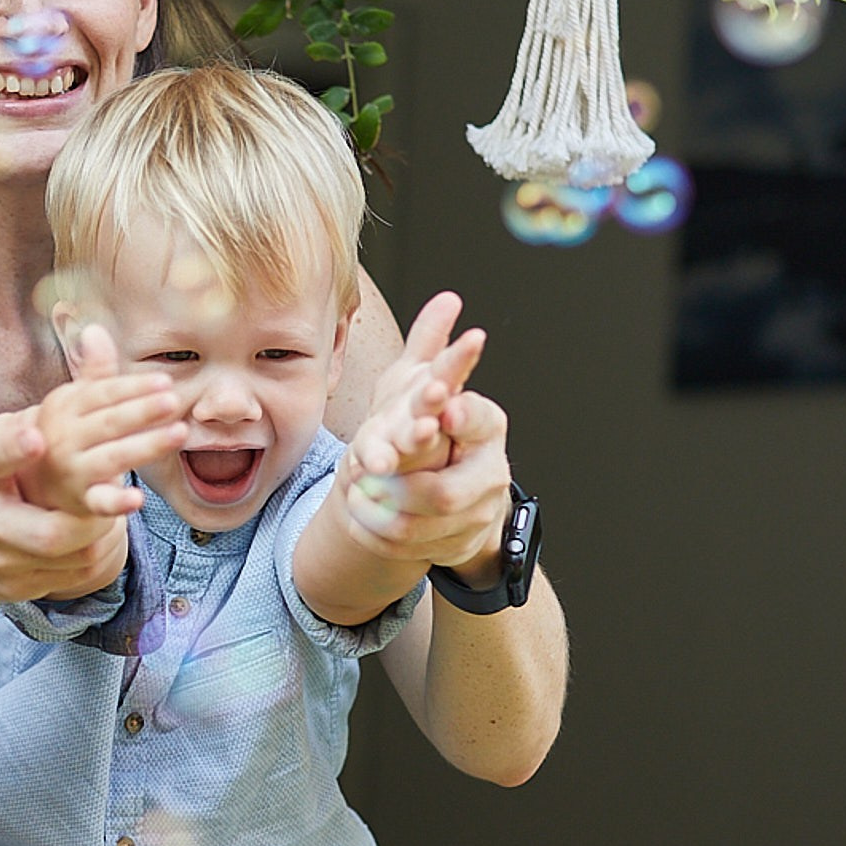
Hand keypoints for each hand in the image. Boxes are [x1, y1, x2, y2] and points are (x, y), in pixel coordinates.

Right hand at [0, 330, 182, 609]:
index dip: (11, 449)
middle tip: (140, 488)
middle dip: (102, 508)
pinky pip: (66, 575)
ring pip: (66, 554)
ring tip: (132, 500)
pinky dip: (93, 551)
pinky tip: (108, 529)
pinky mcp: (12, 587)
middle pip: (48, 528)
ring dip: (105, 527)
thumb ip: (38, 410)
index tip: (36, 436)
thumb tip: (95, 340)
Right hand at [15, 323, 183, 516]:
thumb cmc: (65, 435)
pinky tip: (138, 499)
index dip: (133, 388)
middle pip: (109, 422)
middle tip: (173, 400)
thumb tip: (95, 329)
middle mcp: (65, 438)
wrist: (33, 484)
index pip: (102, 394)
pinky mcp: (81, 501)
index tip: (164, 381)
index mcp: (64, 407)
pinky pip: (100, 503)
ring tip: (179, 433)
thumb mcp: (73, 402)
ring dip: (146, 445)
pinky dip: (117, 503)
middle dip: (141, 410)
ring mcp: (72, 471)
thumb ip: (92, 372)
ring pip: (113, 457)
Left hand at [341, 293, 512, 583]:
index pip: (480, 421)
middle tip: (374, 468)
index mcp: (486, 428)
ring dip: (384, 508)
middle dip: (407, 483)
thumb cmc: (443, 430)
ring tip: (355, 490)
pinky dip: (381, 530)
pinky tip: (359, 512)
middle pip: (449, 489)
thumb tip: (446, 299)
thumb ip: (433, 346)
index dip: (461, 417)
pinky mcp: (456, 543)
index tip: (443, 409)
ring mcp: (476, 513)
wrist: (463, 497)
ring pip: (424, 522)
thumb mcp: (431, 386)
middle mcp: (489, 472)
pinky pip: (413, 546)